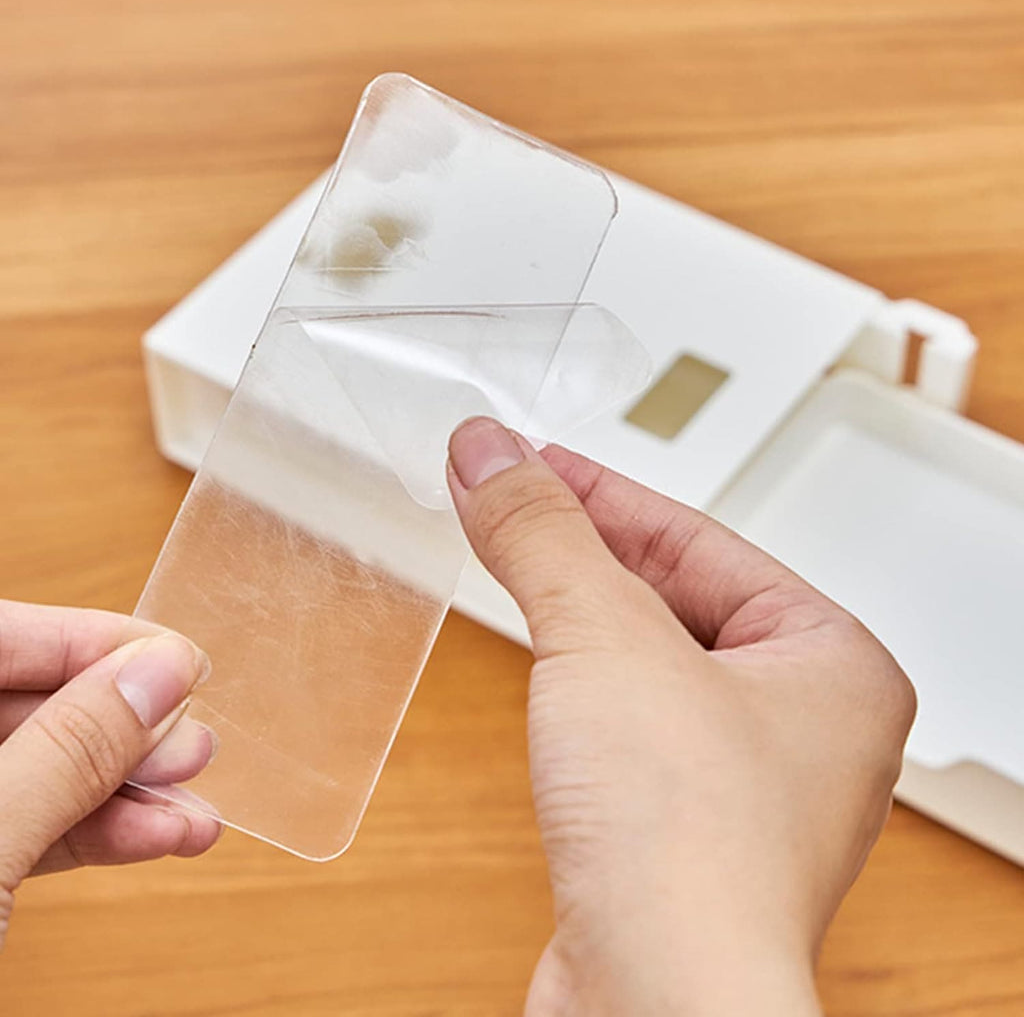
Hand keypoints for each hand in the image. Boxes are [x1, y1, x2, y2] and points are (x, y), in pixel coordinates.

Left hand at [0, 601, 219, 949]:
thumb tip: (155, 673)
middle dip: (116, 726)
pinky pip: (28, 831)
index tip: (171, 658)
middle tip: (191, 741)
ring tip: (194, 805)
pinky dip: (98, 836)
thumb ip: (67, 753)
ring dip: (124, 790)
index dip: (82, 640)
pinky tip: (161, 838)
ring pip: (31, 775)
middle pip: (16, 707)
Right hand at [447, 419, 915, 1016]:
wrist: (657, 1009)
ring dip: (577, 604)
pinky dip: (578, 676)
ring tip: (516, 555)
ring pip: (647, 656)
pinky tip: (542, 659)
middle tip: (509, 493)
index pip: (700, 538)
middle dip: (584, 542)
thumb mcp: (605, 639)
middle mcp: (800, 722)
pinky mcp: (681, 827)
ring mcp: (742, 779)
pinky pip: (628, 718)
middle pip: (674, 591)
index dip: (604, 489)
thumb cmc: (688, 848)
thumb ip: (546, 537)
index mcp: (833, 663)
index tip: (533, 457)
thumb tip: (492, 455)